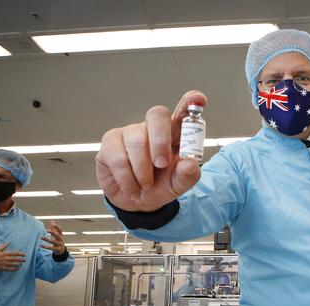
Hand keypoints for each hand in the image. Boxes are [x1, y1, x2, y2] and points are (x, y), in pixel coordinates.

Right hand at [0, 243, 25, 271]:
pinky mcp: (3, 268)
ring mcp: (5, 264)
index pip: (15, 253)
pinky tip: (18, 269)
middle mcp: (6, 259)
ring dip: (19, 264)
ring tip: (21, 264)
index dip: (21, 254)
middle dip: (21, 259)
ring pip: (14, 264)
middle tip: (25, 260)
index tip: (25, 254)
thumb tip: (8, 242)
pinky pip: (11, 269)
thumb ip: (3, 246)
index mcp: (5, 253)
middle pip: (16, 259)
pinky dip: (15, 269)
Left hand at [40, 221, 65, 254]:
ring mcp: (59, 245)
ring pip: (53, 242)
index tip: (52, 224)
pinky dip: (45, 247)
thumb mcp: (57, 235)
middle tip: (47, 230)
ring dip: (47, 239)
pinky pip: (51, 248)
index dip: (57, 227)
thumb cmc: (58, 241)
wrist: (62, 251)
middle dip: (53, 232)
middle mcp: (61, 239)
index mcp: (61, 235)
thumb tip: (52, 221)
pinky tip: (40, 245)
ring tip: (40, 237)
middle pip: (57, 235)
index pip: (60, 230)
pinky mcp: (57, 249)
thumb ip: (54, 228)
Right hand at [96, 90, 207, 211]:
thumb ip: (187, 176)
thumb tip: (190, 164)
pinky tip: (131, 186)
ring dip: (142, 171)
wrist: (136, 203)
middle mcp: (152, 129)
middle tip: (161, 164)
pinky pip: (118, 157)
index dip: (190, 103)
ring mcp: (130, 132)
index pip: (183, 113)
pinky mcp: (110, 142)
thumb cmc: (159, 186)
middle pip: (157, 114)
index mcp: (174, 135)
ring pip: (137, 141)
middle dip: (160, 140)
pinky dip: (127, 178)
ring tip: (146, 185)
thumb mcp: (177, 186)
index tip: (199, 98)